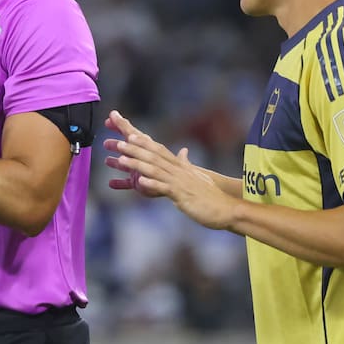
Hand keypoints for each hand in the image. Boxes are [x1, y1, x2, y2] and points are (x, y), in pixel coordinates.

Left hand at [102, 109, 234, 229]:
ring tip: (120, 160)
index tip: (129, 135)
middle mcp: (179, 171)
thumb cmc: (210, 195)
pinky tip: (140, 182)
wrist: (227, 208)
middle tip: (117, 143)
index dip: (143, 143)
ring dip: (137, 164)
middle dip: (134, 150)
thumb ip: (187, 163)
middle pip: (153, 157)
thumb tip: (184, 151)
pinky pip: (165, 188)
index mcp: (180, 167)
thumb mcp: (197, 176)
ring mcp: (180, 182)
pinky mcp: (182, 195)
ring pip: (155, 170)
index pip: (159, 151)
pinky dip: (152, 184)